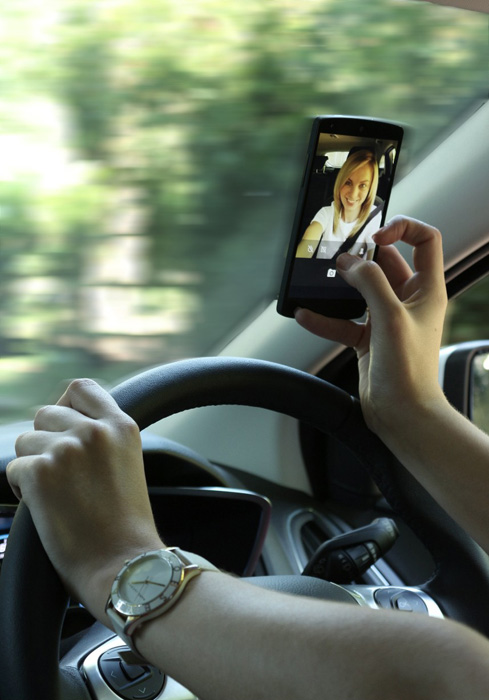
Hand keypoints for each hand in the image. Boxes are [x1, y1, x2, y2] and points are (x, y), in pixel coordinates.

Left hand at [7, 379, 162, 620]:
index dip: (65, 407)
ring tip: (53, 494)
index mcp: (121, 426)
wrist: (123, 564)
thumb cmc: (125, 525)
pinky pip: (13, 469)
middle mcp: (94, 430)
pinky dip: (20, 489)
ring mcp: (67, 449)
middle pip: (46, 414)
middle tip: (58, 474)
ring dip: (31, 465)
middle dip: (45, 441)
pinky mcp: (40, 472)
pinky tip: (43, 508)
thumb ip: (103, 437)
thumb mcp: (127, 463)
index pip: (81, 389)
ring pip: (25, 441)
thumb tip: (65, 424)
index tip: (63, 429)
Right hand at [295, 216, 447, 439]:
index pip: (424, 241)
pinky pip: (343, 322)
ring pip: (361, 293)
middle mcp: (408, 301)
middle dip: (361, 257)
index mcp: (426, 290)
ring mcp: (387, 321)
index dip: (402, 229)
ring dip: (340, 287)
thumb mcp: (390, 317)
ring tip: (320, 279)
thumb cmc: (410, 370)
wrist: (402, 415)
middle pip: (386, 264)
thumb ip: (370, 283)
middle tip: (339, 254)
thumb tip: (349, 263)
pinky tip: (306, 315)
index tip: (375, 235)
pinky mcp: (368, 340)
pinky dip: (324, 319)